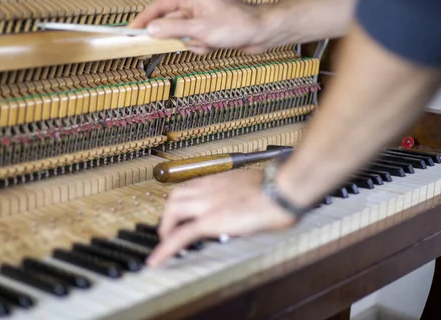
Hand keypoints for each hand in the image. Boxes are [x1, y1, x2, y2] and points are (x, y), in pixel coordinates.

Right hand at [130, 0, 271, 53]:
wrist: (262, 32)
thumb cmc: (235, 25)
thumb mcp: (200, 29)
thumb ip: (173, 30)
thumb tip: (150, 30)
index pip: (158, 7)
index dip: (143, 20)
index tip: (130, 32)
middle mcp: (193, 4)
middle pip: (169, 23)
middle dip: (175, 37)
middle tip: (168, 46)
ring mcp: (200, 17)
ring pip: (182, 35)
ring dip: (191, 43)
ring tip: (207, 42)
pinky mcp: (208, 29)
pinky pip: (194, 41)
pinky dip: (200, 46)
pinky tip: (213, 46)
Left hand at [146, 169, 296, 266]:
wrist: (282, 189)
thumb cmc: (279, 188)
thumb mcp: (256, 188)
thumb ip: (245, 195)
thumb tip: (248, 205)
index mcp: (220, 180)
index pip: (191, 187)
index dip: (183, 201)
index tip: (183, 211)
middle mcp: (209, 188)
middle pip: (175, 196)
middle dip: (169, 213)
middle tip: (169, 228)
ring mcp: (206, 203)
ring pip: (171, 210)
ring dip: (165, 227)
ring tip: (165, 242)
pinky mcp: (209, 220)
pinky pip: (180, 235)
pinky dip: (165, 248)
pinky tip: (158, 259)